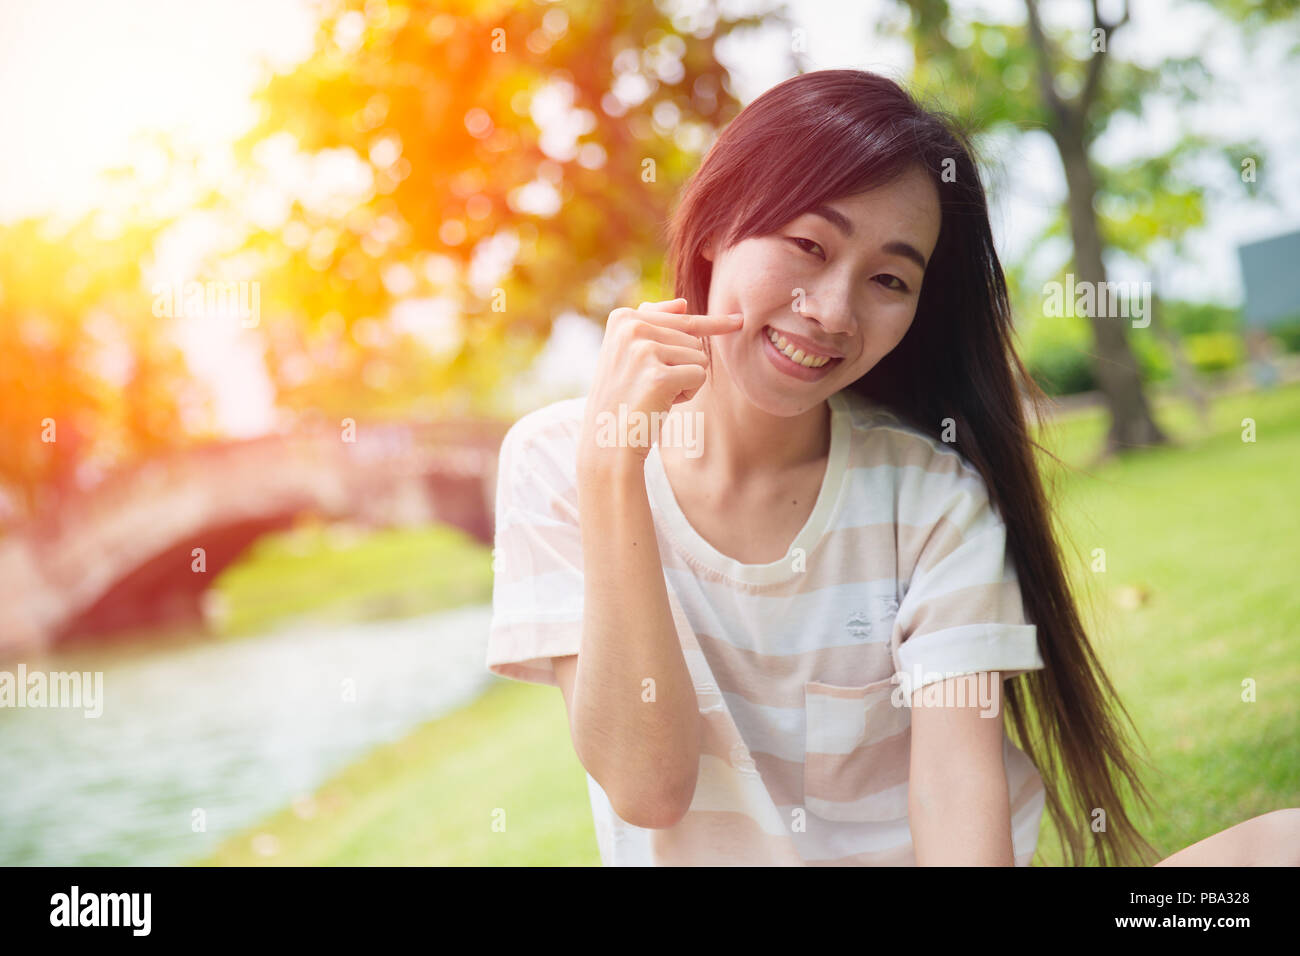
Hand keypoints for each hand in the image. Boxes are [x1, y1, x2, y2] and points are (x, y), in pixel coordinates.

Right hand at [579, 297, 742, 467]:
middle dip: (681, 366)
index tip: (739, 321)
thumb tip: (683, 303)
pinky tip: (661, 403)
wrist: (606, 442)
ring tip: (653, 394)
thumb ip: (654, 325)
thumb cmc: (623, 398)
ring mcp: (644, 350)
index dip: (713, 324)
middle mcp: (631, 327)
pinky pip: (699, 375)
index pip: (682, 317)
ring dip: (685, 381)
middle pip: (694, 338)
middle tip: (649, 385)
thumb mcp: (630, 354)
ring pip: (699, 356)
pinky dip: (687, 394)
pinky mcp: (659, 376)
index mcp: (622, 317)